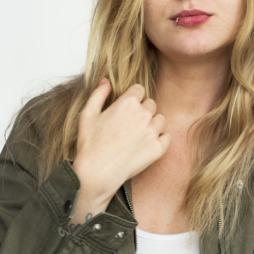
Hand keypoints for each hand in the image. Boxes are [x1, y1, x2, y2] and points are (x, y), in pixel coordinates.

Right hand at [73, 79, 170, 198]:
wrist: (96, 173)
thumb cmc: (89, 144)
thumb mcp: (87, 115)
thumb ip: (98, 95)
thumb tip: (106, 80)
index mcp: (128, 103)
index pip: (139, 89)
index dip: (132, 99)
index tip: (125, 110)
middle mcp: (144, 114)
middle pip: (150, 104)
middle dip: (141, 112)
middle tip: (127, 127)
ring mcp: (153, 131)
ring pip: (159, 120)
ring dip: (151, 125)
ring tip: (135, 138)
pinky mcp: (159, 147)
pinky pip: (166, 137)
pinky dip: (159, 141)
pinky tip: (144, 147)